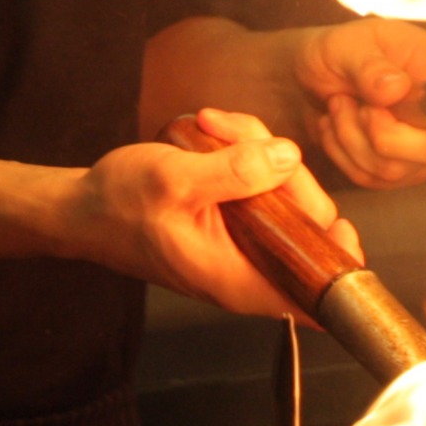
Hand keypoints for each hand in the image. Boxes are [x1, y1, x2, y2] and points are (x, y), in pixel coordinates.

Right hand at [71, 107, 360, 315]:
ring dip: (258, 150)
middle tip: (240, 137)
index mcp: (237, 277)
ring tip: (212, 130)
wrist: (82, 207)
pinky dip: (244, 153)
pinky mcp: (235, 218)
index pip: (313, 296)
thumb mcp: (175, 180)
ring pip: (285, 194)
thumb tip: (288, 158)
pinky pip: (261, 184)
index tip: (343, 225)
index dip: (342, 266)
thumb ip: (233, 172)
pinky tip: (213, 136)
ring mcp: (242, 240)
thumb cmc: (118, 204)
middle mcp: (247, 265)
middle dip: (283, 168)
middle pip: (308, 222)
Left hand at [294, 18, 425, 189]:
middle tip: (357, 108)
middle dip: (388, 137)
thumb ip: (370, 66)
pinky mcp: (392, 166)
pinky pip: (374, 179)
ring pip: (399, 170)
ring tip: (337, 106)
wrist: (305, 76)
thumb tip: (398, 88)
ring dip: (355, 141)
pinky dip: (344, 155)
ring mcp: (417, 144)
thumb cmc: (334, 51)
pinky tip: (331, 125)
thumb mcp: (346, 46)